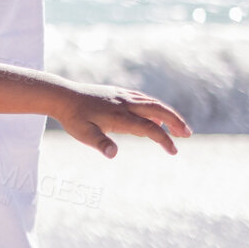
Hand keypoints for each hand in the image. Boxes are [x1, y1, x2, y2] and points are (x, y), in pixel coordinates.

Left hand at [52, 85, 190, 157]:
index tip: (174, 151)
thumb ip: (100, 143)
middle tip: (187, 134)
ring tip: (177, 127)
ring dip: (167, 114)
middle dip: (175, 122)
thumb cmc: (72, 117)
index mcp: (120, 116)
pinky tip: (154, 116)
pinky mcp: (117, 92)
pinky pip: (142, 99)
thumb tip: (113, 154)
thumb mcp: (83, 134)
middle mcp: (125, 104)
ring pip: (152, 103)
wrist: (61, 95)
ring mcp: (122, 96)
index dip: (164, 139)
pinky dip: (154, 107)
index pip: (149, 128)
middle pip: (158, 110)